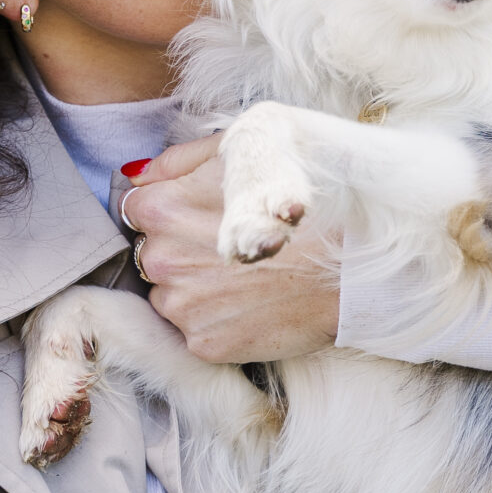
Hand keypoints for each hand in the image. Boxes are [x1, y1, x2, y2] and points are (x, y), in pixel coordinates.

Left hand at [117, 135, 340, 362]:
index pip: (137, 211)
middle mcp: (162, 259)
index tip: (201, 218)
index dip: (171, 212)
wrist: (354, 260)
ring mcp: (183, 306)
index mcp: (163, 208)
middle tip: (232, 249)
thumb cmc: (303, 195)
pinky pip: (196, 331)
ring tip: (247, 278)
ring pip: (170, 297)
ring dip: (195, 290)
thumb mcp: (242, 148)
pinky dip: (219, 321)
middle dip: (180, 252)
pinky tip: (254, 304)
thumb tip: (137, 175)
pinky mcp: (205, 344)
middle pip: (151, 256)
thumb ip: (179, 160)